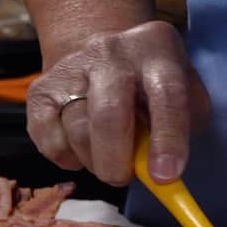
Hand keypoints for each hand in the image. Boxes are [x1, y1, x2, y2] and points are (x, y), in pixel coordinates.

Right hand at [25, 21, 210, 186]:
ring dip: (95, 162)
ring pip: (77, 132)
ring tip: (107, 159)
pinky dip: (68, 159)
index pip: (166, 94)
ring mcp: (71, 68)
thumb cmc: (151, 87)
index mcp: (156, 48)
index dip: (168, 138)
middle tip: (123, 178)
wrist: (101, 56)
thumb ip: (184, 128)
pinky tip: (82, 150)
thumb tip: (162, 174)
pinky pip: (50, 142)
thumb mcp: (185, 93)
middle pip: (108, 113)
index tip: (165, 177)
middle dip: (116, 160)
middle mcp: (111, 52)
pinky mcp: (41, 90)